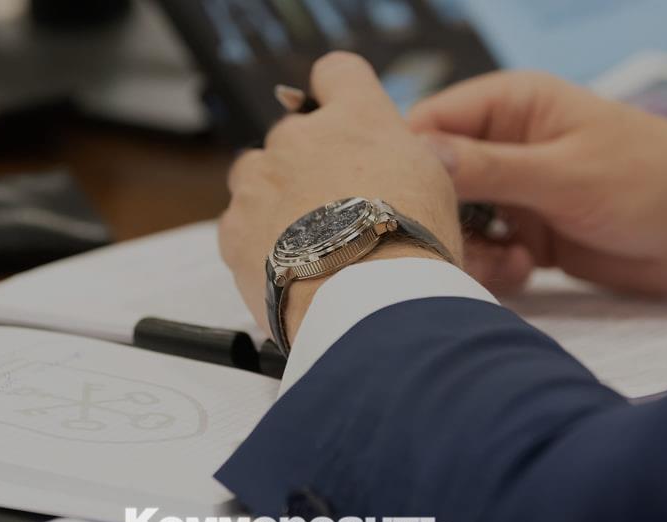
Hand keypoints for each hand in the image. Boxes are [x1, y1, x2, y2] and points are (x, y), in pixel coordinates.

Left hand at [220, 52, 462, 338]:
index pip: (337, 72)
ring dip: (275, 202)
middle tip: (337, 212)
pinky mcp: (233, 227)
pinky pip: (240, 227)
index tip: (341, 118)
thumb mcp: (433, 186)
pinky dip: (259, 246)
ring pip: (258, 178)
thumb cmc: (412, 248)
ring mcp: (260, 179)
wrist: (369, 305)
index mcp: (356, 117)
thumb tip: (391, 165)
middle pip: (294, 135)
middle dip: (308, 166)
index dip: (339, 94)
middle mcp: (300, 136)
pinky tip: (293, 271)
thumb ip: (400, 160)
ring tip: (311, 247)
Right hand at [408, 71, 666, 295]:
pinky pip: (486, 252)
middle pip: (436, 181)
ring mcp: (519, 192)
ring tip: (509, 261)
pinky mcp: (532, 234)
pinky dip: (496, 267)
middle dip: (440, 217)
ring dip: (470, 250)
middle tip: (456, 245)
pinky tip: (527, 269)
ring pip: (457, 223)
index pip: (430, 123)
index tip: (394, 202)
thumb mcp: (565, 173)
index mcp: (513, 105)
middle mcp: (508, 145)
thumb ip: (488, 168)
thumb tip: (416, 156)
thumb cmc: (657, 181)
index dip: (406, 161)